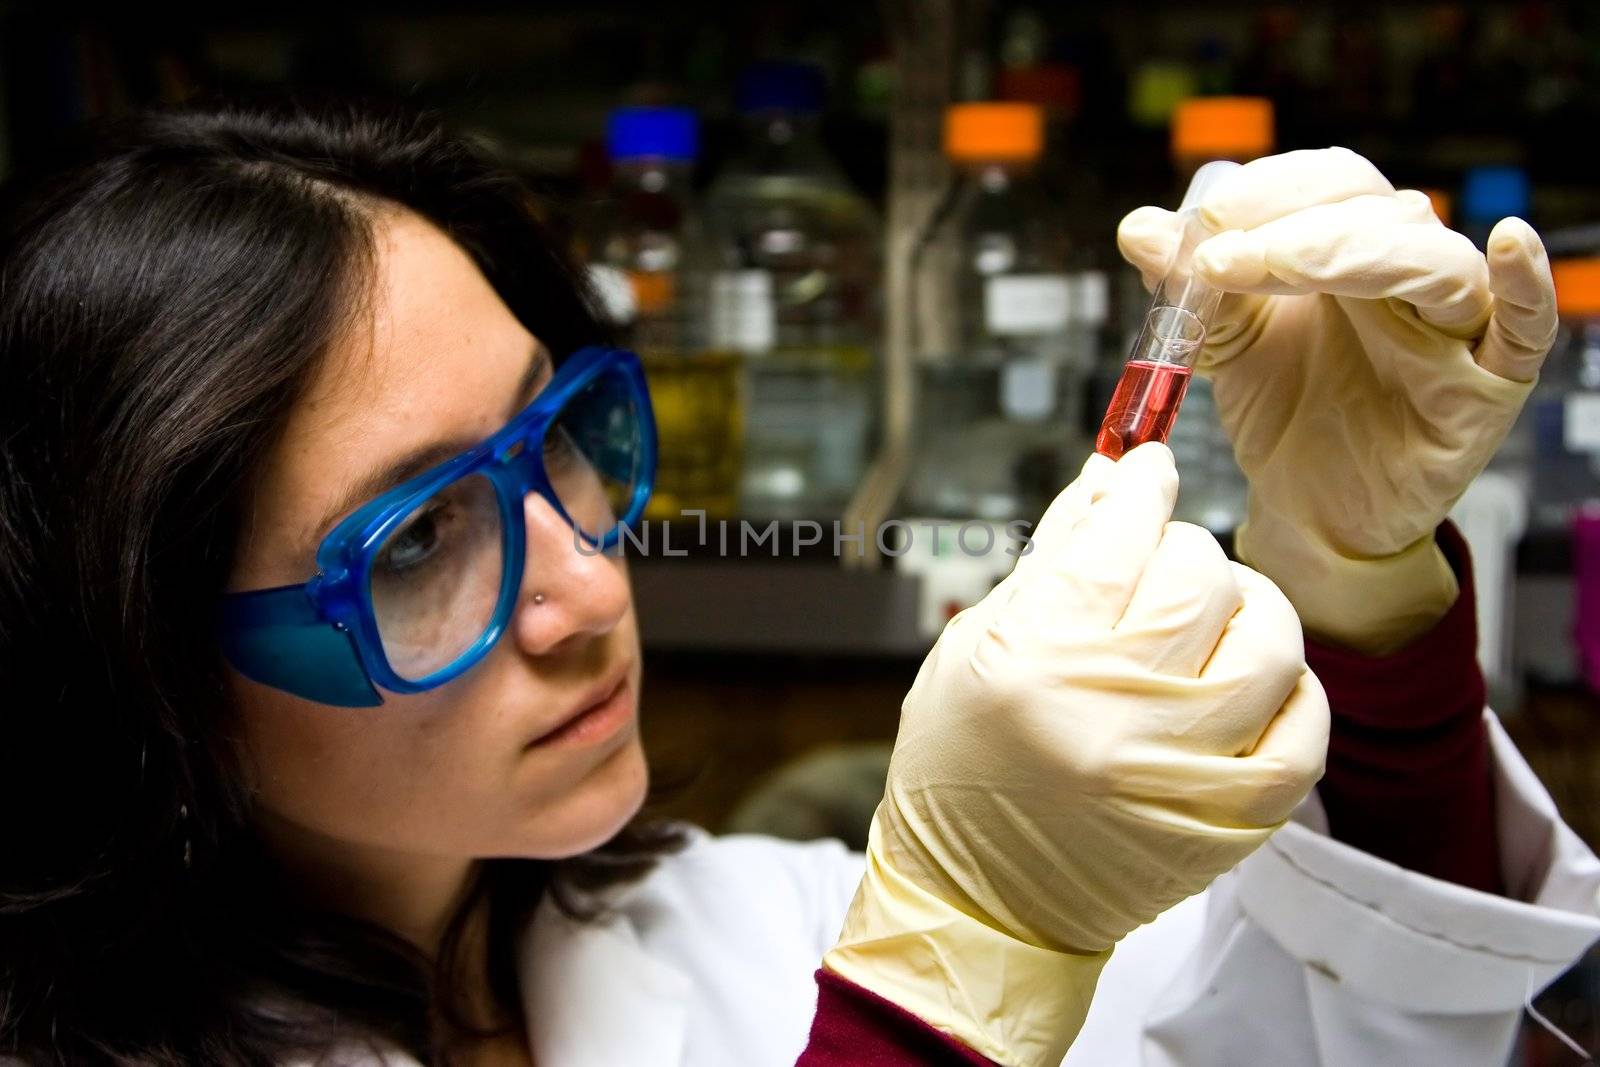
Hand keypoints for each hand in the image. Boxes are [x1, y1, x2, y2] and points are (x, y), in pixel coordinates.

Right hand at [824, 444, 1328, 1065]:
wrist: (981, 904)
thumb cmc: (962, 772)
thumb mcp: (976, 647)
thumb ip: (1054, 558)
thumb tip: (1113, 478)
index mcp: (1033, 661)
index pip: (1118, 533)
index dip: (1140, 486)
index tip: (1147, 471)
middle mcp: (1112, 714)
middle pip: (1199, 577)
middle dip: (1181, 551)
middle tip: (1157, 566)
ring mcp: (1181, 773)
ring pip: (1269, 641)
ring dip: (1246, 609)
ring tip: (1213, 618)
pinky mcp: (1229, 822)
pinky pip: (1303, 730)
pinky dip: (1291, 690)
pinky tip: (1253, 682)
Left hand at [1118, 148, 1557, 653]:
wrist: (1310, 510)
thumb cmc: (1287, 415)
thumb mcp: (1224, 345)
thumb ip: (1186, 286)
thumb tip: (1137, 227)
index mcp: (1349, 245)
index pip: (1327, 183)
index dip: (1266, 191)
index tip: (1198, 225)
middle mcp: (1408, 270)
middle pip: (1371, 210)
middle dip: (1285, 224)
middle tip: (1211, 256)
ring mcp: (1456, 324)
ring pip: (1426, 258)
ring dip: (1340, 251)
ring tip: (1260, 268)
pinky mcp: (1489, 384)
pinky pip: (1526, 326)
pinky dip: (1527, 284)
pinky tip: (1508, 243)